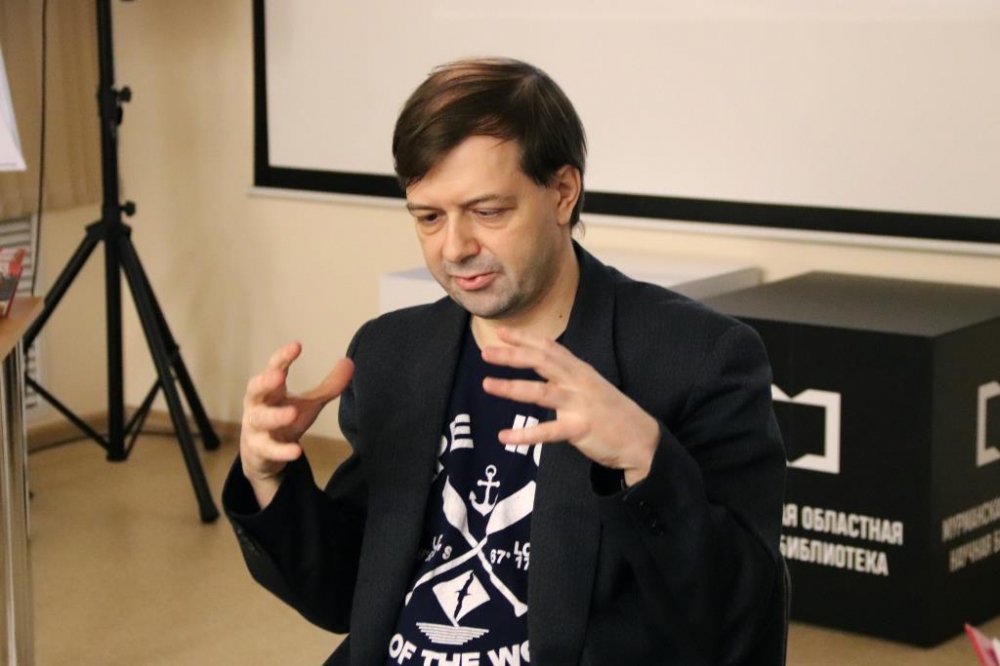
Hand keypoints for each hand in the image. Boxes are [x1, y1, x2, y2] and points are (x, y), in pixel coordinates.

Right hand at [241, 341, 353, 507]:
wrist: (264, 455)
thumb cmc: (286, 418)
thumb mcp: (309, 402)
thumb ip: (329, 386)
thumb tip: (349, 362)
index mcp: (271, 389)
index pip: (274, 368)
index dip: (283, 357)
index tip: (297, 346)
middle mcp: (258, 405)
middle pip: (256, 389)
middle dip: (265, 382)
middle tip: (279, 375)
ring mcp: (255, 428)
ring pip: (260, 420)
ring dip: (275, 416)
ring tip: (292, 413)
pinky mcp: (259, 450)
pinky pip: (268, 450)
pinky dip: (281, 450)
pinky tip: (296, 451)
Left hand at [481, 327, 658, 485]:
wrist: (641, 439)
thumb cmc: (611, 412)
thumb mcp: (591, 385)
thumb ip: (568, 375)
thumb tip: (542, 364)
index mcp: (580, 370)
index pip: (549, 348)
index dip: (525, 339)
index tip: (501, 332)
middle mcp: (578, 382)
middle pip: (541, 362)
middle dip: (512, 356)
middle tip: (485, 352)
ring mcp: (579, 404)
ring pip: (541, 392)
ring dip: (512, 387)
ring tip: (487, 385)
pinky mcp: (580, 428)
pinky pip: (547, 432)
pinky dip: (524, 435)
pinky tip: (504, 436)